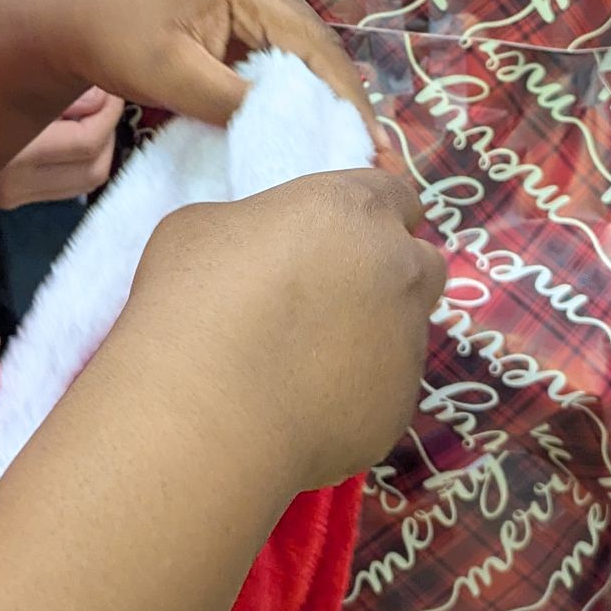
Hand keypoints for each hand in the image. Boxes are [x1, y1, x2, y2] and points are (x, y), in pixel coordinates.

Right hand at [0, 90, 121, 209]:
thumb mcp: (4, 82)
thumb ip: (56, 94)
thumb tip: (100, 98)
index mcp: (12, 151)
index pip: (86, 142)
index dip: (109, 113)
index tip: (110, 87)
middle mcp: (14, 183)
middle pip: (95, 168)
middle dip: (109, 131)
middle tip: (105, 100)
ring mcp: (13, 196)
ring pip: (86, 182)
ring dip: (100, 149)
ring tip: (91, 116)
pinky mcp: (12, 199)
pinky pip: (66, 186)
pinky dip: (81, 162)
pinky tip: (72, 136)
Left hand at [33, 0, 383, 147]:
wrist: (73, 22)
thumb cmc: (116, 42)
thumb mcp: (173, 77)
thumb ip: (233, 99)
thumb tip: (287, 126)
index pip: (315, 44)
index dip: (346, 96)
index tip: (371, 144)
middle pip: (318, 46)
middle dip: (343, 100)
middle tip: (373, 155)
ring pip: (303, 53)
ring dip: (322, 97)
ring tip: (350, 146)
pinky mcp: (240, 14)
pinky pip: (279, 54)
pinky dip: (294, 89)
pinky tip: (309, 124)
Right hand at [122, 172, 444, 492]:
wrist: (203, 414)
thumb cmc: (190, 301)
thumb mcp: (202, 228)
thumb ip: (258, 226)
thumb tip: (264, 250)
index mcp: (352, 210)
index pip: (396, 196)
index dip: (367, 217)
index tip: (337, 239)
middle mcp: (399, 271)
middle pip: (420, 263)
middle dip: (388, 275)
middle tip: (328, 299)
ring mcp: (407, 344)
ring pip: (405, 332)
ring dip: (370, 338)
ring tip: (303, 365)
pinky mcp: (399, 410)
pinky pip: (384, 393)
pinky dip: (354, 395)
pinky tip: (300, 407)